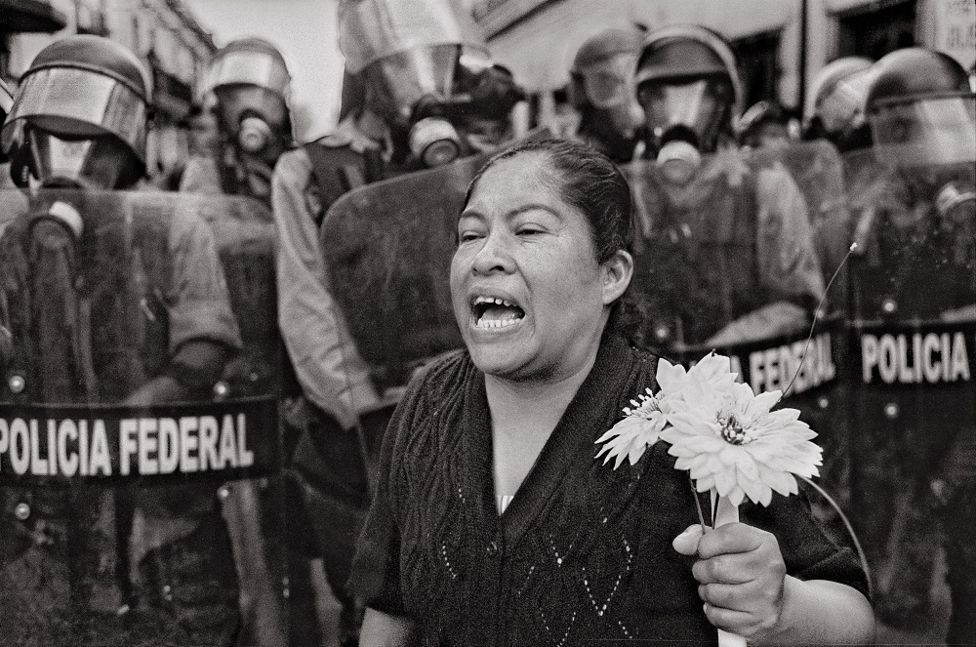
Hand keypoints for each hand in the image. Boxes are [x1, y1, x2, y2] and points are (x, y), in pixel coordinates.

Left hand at [673, 523, 786, 640]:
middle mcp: (770, 568)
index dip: (705, 544)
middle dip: (702, 570)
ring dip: (706, 590)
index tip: (704, 550)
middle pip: (716, 567)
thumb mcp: (730, 543)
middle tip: (707, 571)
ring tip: (715, 586)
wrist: (775, 601)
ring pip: (714, 593)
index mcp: (764, 543)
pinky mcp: (758, 621)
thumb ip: (702, 537)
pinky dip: (712, 610)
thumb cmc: (746, 566)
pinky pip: (717, 616)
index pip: (726, 536)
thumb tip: (680, 543)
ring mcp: (766, 597)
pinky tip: (721, 603)